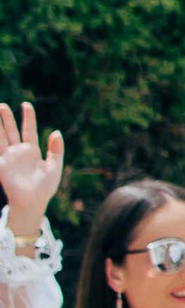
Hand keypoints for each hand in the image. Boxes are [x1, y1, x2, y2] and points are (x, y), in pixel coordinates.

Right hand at [0, 101, 63, 228]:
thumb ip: (56, 149)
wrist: (33, 202)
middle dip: (7, 118)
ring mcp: (8, 158)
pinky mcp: (1, 165)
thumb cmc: (45, 187)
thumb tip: (56, 132)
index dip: (28, 118)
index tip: (26, 104)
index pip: (29, 130)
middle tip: (1, 105)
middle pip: (11, 131)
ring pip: (1, 138)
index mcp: (32, 150)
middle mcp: (18, 152)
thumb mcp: (54, 166)